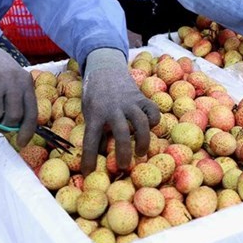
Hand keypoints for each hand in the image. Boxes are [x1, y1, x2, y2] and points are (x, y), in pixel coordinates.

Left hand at [80, 48, 159, 174]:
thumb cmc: (95, 96)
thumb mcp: (89, 112)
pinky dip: (154, 121)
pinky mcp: (141, 98)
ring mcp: (129, 102)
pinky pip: (153, 111)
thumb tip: (101, 155)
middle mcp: (113, 108)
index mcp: (95, 113)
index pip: (90, 140)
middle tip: (124, 167)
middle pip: (121, 133)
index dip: (89, 158)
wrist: (105, 69)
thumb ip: (96, 131)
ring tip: (140, 153)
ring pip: (141, 123)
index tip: (89, 173)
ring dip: (143, 141)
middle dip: (124, 152)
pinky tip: (150, 128)